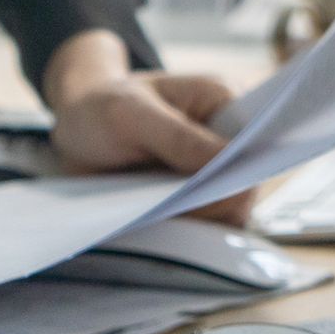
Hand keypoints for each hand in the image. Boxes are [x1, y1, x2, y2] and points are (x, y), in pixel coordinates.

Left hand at [43, 30, 253, 223]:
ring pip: (228, 211)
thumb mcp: (131, 114)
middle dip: (215, 203)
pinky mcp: (194, 199)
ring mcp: (211, 172)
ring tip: (157, 214)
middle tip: (171, 207)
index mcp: (223, 102)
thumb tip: (226, 163)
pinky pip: (204, 225)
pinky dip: (185, 231)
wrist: (75, 128)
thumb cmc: (103, 107)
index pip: (259, 142)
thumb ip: (178, 137)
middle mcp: (226, 139)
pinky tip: (156, 224)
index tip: (213, 191)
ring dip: (198, 222)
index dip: (245, 171)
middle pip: (247, 184)